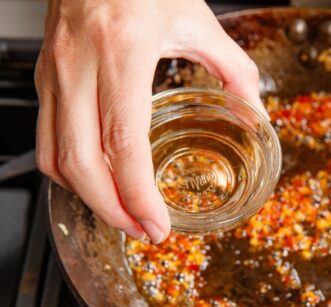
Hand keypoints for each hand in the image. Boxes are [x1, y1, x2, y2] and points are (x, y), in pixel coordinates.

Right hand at [35, 0, 262, 242]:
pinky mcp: (44, 74)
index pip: (122, 141)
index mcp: (123, 52)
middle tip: (144, 232)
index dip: (136, 193)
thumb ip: (232, 67)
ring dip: (87, 197)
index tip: (157, 223)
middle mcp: (79, 64)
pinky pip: (46, 136)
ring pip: (54, 156)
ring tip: (125, 215)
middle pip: (80, 162)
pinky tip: (98, 180)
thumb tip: (256, 110)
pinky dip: (69, 169)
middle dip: (111, 209)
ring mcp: (54, 70)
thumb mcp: (197, 18)